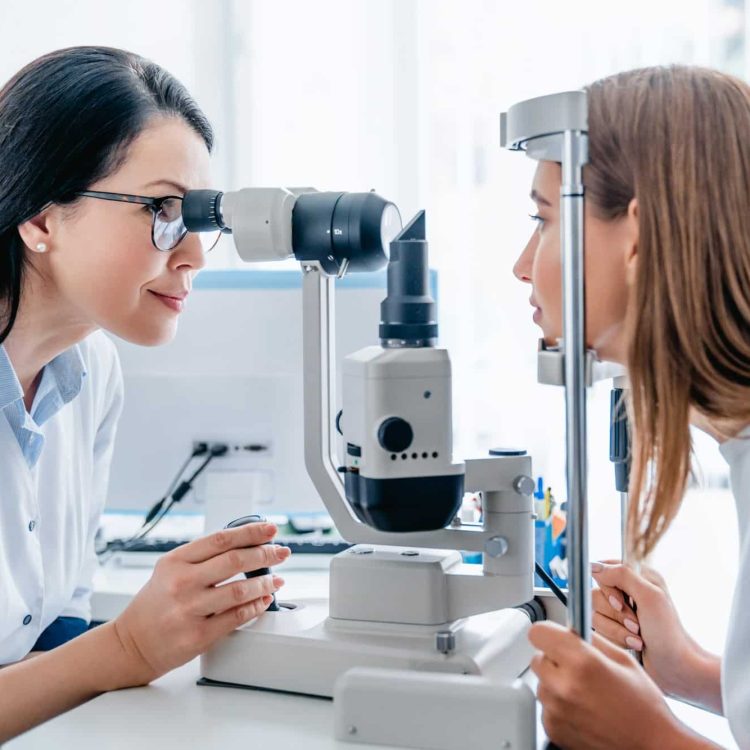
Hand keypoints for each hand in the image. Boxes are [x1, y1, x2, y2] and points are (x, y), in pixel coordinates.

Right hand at [111, 521, 289, 685]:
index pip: (221, 539)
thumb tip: (245, 543)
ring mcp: (189, 610)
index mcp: (175, 561)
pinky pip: (237, 617)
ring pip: (240, 590)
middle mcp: (181, 583)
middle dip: (265, 554)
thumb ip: (202, 557)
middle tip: (281, 552)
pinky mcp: (197, 636)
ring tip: (276, 579)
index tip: (270, 530)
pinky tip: (264, 599)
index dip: (251, 532)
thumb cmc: (156, 603)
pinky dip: (256, 606)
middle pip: (235, 560)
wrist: (131, 644)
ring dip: (265, 582)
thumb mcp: (170, 569)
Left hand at [529, 622, 713, 749]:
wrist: (652, 746)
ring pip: (542, 683)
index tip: (556, 637)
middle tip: (577, 667)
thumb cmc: (644, 706)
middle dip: (554, 659)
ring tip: (585, 693)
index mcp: (582, 663)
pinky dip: (559, 706)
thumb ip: (591, 640)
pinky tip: (583, 710)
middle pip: (538, 658)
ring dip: (556, 683)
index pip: (538, 633)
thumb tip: (572, 629)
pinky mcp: (553, 730)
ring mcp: (557, 711)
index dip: (548, 633)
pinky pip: (546, 707)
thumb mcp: (623, 659)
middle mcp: (564, 686)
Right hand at [591, 561, 718, 707]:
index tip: (620, 604)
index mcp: (639, 576)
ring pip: (595, 614)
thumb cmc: (668, 634)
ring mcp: (620, 611)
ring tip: (637, 639)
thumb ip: (622, 575)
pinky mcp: (615, 628)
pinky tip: (632, 644)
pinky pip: (599, 630)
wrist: (676, 669)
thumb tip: (593, 566)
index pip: (604, 570)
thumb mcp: (649, 597)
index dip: (607, 588)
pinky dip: (615, 638)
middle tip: (636, 625)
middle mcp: (628, 591)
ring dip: (616, 629)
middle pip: (596, 594)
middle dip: (615, 614)